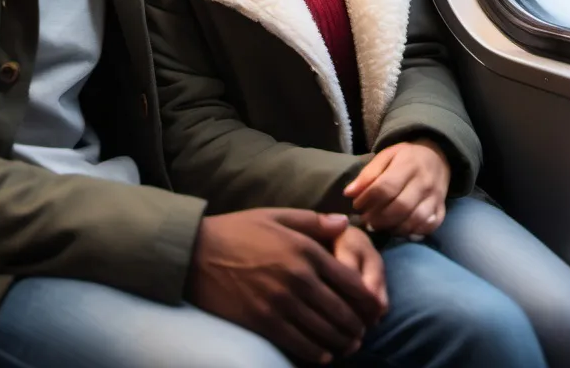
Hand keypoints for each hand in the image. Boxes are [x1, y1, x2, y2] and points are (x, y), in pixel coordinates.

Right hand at [188, 208, 384, 363]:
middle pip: (343, 313)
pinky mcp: (265, 322)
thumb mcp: (276, 216)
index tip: (373, 309)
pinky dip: (319, 354)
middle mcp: (298, 277)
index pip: (352, 283)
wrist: (196, 253)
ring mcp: (281, 302)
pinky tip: (323, 354)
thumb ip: (313, 221)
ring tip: (347, 345)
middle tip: (362, 332)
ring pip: (327, 333)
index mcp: (305, 249)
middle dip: (358, 326)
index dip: (369, 301)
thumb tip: (345, 223)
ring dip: (343, 343)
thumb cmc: (237, 230)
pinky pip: (302, 346)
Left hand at [343, 139, 450, 235]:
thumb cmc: (406, 157)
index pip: (386, 186)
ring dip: (394, 228)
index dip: (368, 199)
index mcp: (407, 165)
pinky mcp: (442, 209)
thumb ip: (368, 174)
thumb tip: (349, 193)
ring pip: (415, 219)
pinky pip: (429, 226)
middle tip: (366, 221)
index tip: (357, 205)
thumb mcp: (385, 156)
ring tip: (380, 227)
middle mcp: (424, 182)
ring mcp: (435, 197)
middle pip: (400, 206)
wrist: (437, 157)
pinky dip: (413, 232)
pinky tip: (399, 230)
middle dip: (380, 218)